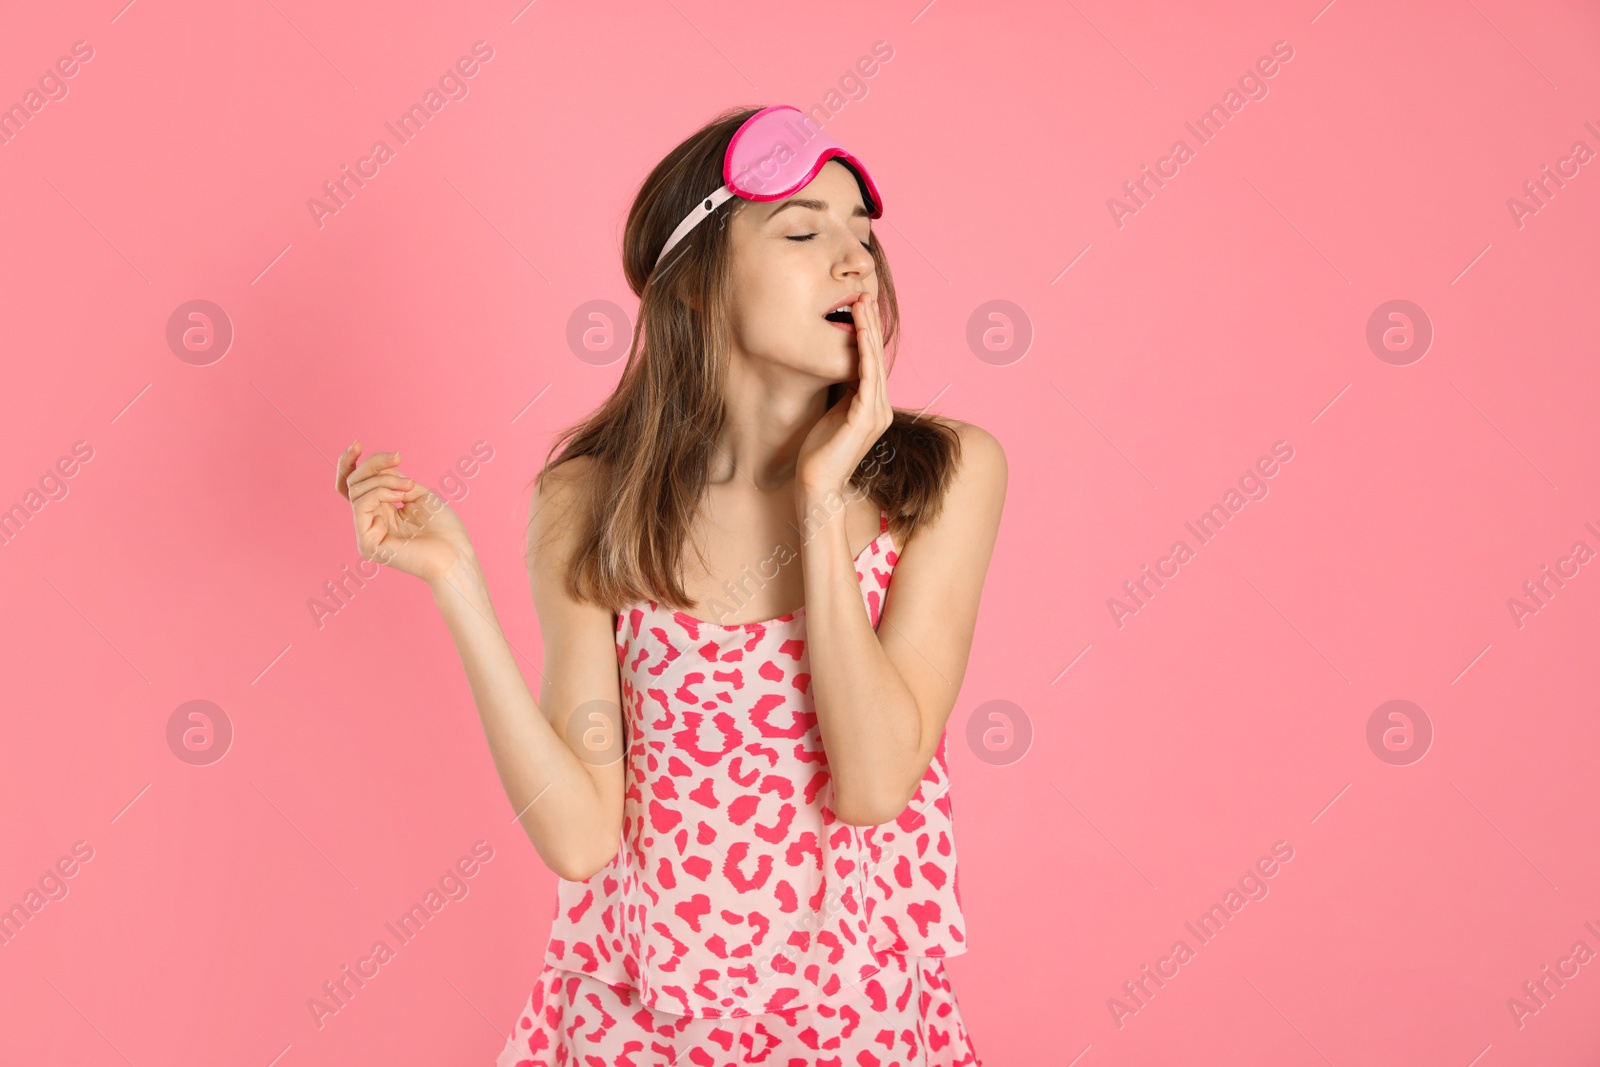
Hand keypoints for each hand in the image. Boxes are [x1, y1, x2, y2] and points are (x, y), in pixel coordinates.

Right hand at [335, 440, 473, 585]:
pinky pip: (361, 506)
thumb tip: (377, 473)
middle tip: (399, 458)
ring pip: (357, 491)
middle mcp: (369, 523)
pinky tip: (401, 496)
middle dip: (374, 464)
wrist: (456, 555)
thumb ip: (394, 482)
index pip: (352, 486)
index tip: (358, 443)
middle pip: (353, 483)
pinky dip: (380, 492)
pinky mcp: (367, 544)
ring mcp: (366, 535)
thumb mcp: (418, 494)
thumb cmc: (444, 529)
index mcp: (380, 513)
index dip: (349, 463)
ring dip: (384, 479)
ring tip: (409, 486)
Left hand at [795, 292, 892, 495]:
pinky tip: (859, 331)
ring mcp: (877, 413)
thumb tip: (838, 367)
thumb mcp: (832, 413)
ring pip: (874, 363)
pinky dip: (864, 352)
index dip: (867, 333)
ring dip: (869, 331)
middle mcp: (881, 408)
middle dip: (871, 324)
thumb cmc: (818, 452)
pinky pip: (867, 377)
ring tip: (863, 304)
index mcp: (873, 407)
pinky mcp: (866, 418)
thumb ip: (841, 392)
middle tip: (865, 294)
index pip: (872, 362)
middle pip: (877, 357)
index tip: (860, 306)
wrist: (817, 484)